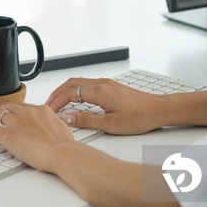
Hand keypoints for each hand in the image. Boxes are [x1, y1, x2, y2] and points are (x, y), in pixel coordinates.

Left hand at [0, 103, 74, 172]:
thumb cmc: (64, 146)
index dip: (18, 112)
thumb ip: (55, 127)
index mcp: (41, 110)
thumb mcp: (62, 130)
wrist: (60, 152)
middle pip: (10, 107)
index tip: (17, 116)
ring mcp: (15, 122)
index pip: (25, 107)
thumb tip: (56, 131)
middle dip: (4, 111)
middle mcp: (27, 113)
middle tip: (0, 118)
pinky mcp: (6, 134)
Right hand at [45, 77, 166, 134]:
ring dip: (66, 90)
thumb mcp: (111, 124)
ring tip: (58, 101)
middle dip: (57, 93)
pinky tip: (76, 99)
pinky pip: (87, 84)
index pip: (69, 93)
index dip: (56, 102)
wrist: (159, 109)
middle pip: (71, 83)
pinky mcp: (111, 86)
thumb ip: (87, 121)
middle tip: (48, 104)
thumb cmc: (140, 117)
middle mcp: (101, 84)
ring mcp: (107, 83)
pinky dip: (76, 90)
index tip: (49, 111)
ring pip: (79, 82)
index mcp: (99, 92)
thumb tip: (68, 118)